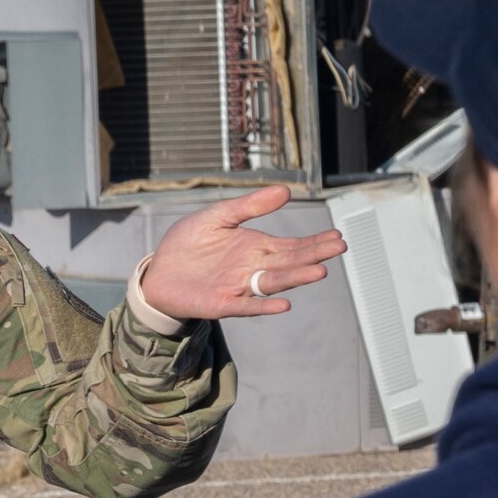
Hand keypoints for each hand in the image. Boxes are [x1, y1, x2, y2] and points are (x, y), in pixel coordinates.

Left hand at [140, 186, 346, 320]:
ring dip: (295, 278)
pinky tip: (283, 305)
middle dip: (314, 255)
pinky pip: (247, 306)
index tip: (338, 237)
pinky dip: (264, 306)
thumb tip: (285, 190)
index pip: (292, 246)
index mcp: (255, 247)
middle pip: (289, 262)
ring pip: (273, 283)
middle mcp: (253, 268)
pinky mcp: (221, 303)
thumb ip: (249, 206)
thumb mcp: (218, 216)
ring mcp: (239, 287)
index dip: (314, 242)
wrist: (158, 271)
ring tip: (319, 271)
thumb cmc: (188, 243)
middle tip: (339, 247)